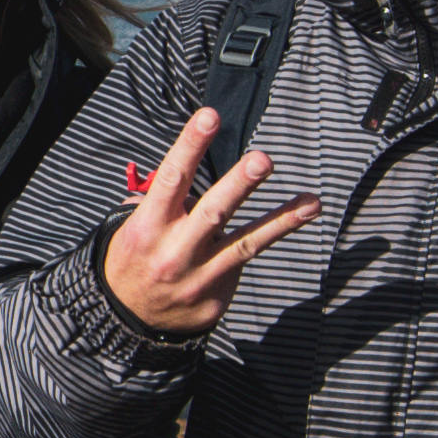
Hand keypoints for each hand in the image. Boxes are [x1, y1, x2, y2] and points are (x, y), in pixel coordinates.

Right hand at [97, 106, 320, 336]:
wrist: (125, 320)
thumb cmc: (133, 260)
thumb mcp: (129, 229)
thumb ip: (157, 201)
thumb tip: (179, 171)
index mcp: (149, 226)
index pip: (171, 179)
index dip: (191, 145)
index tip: (210, 117)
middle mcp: (175, 251)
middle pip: (212, 212)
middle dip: (240, 185)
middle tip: (263, 160)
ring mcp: (199, 277)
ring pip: (245, 243)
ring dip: (281, 220)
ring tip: (311, 202)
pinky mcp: (217, 296)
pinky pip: (243, 261)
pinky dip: (267, 238)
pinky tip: (294, 218)